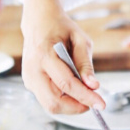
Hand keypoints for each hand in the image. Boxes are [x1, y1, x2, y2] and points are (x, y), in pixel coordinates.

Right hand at [19, 0, 104, 115]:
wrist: (39, 21)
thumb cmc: (60, 28)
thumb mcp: (80, 39)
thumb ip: (85, 63)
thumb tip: (93, 85)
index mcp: (44, 55)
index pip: (67, 84)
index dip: (85, 96)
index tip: (101, 104)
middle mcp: (32, 69)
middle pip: (54, 101)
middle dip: (76, 107)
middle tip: (93, 102)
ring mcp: (28, 78)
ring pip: (49, 105)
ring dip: (70, 106)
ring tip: (84, 95)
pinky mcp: (29, 83)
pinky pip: (47, 99)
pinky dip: (63, 100)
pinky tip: (72, 90)